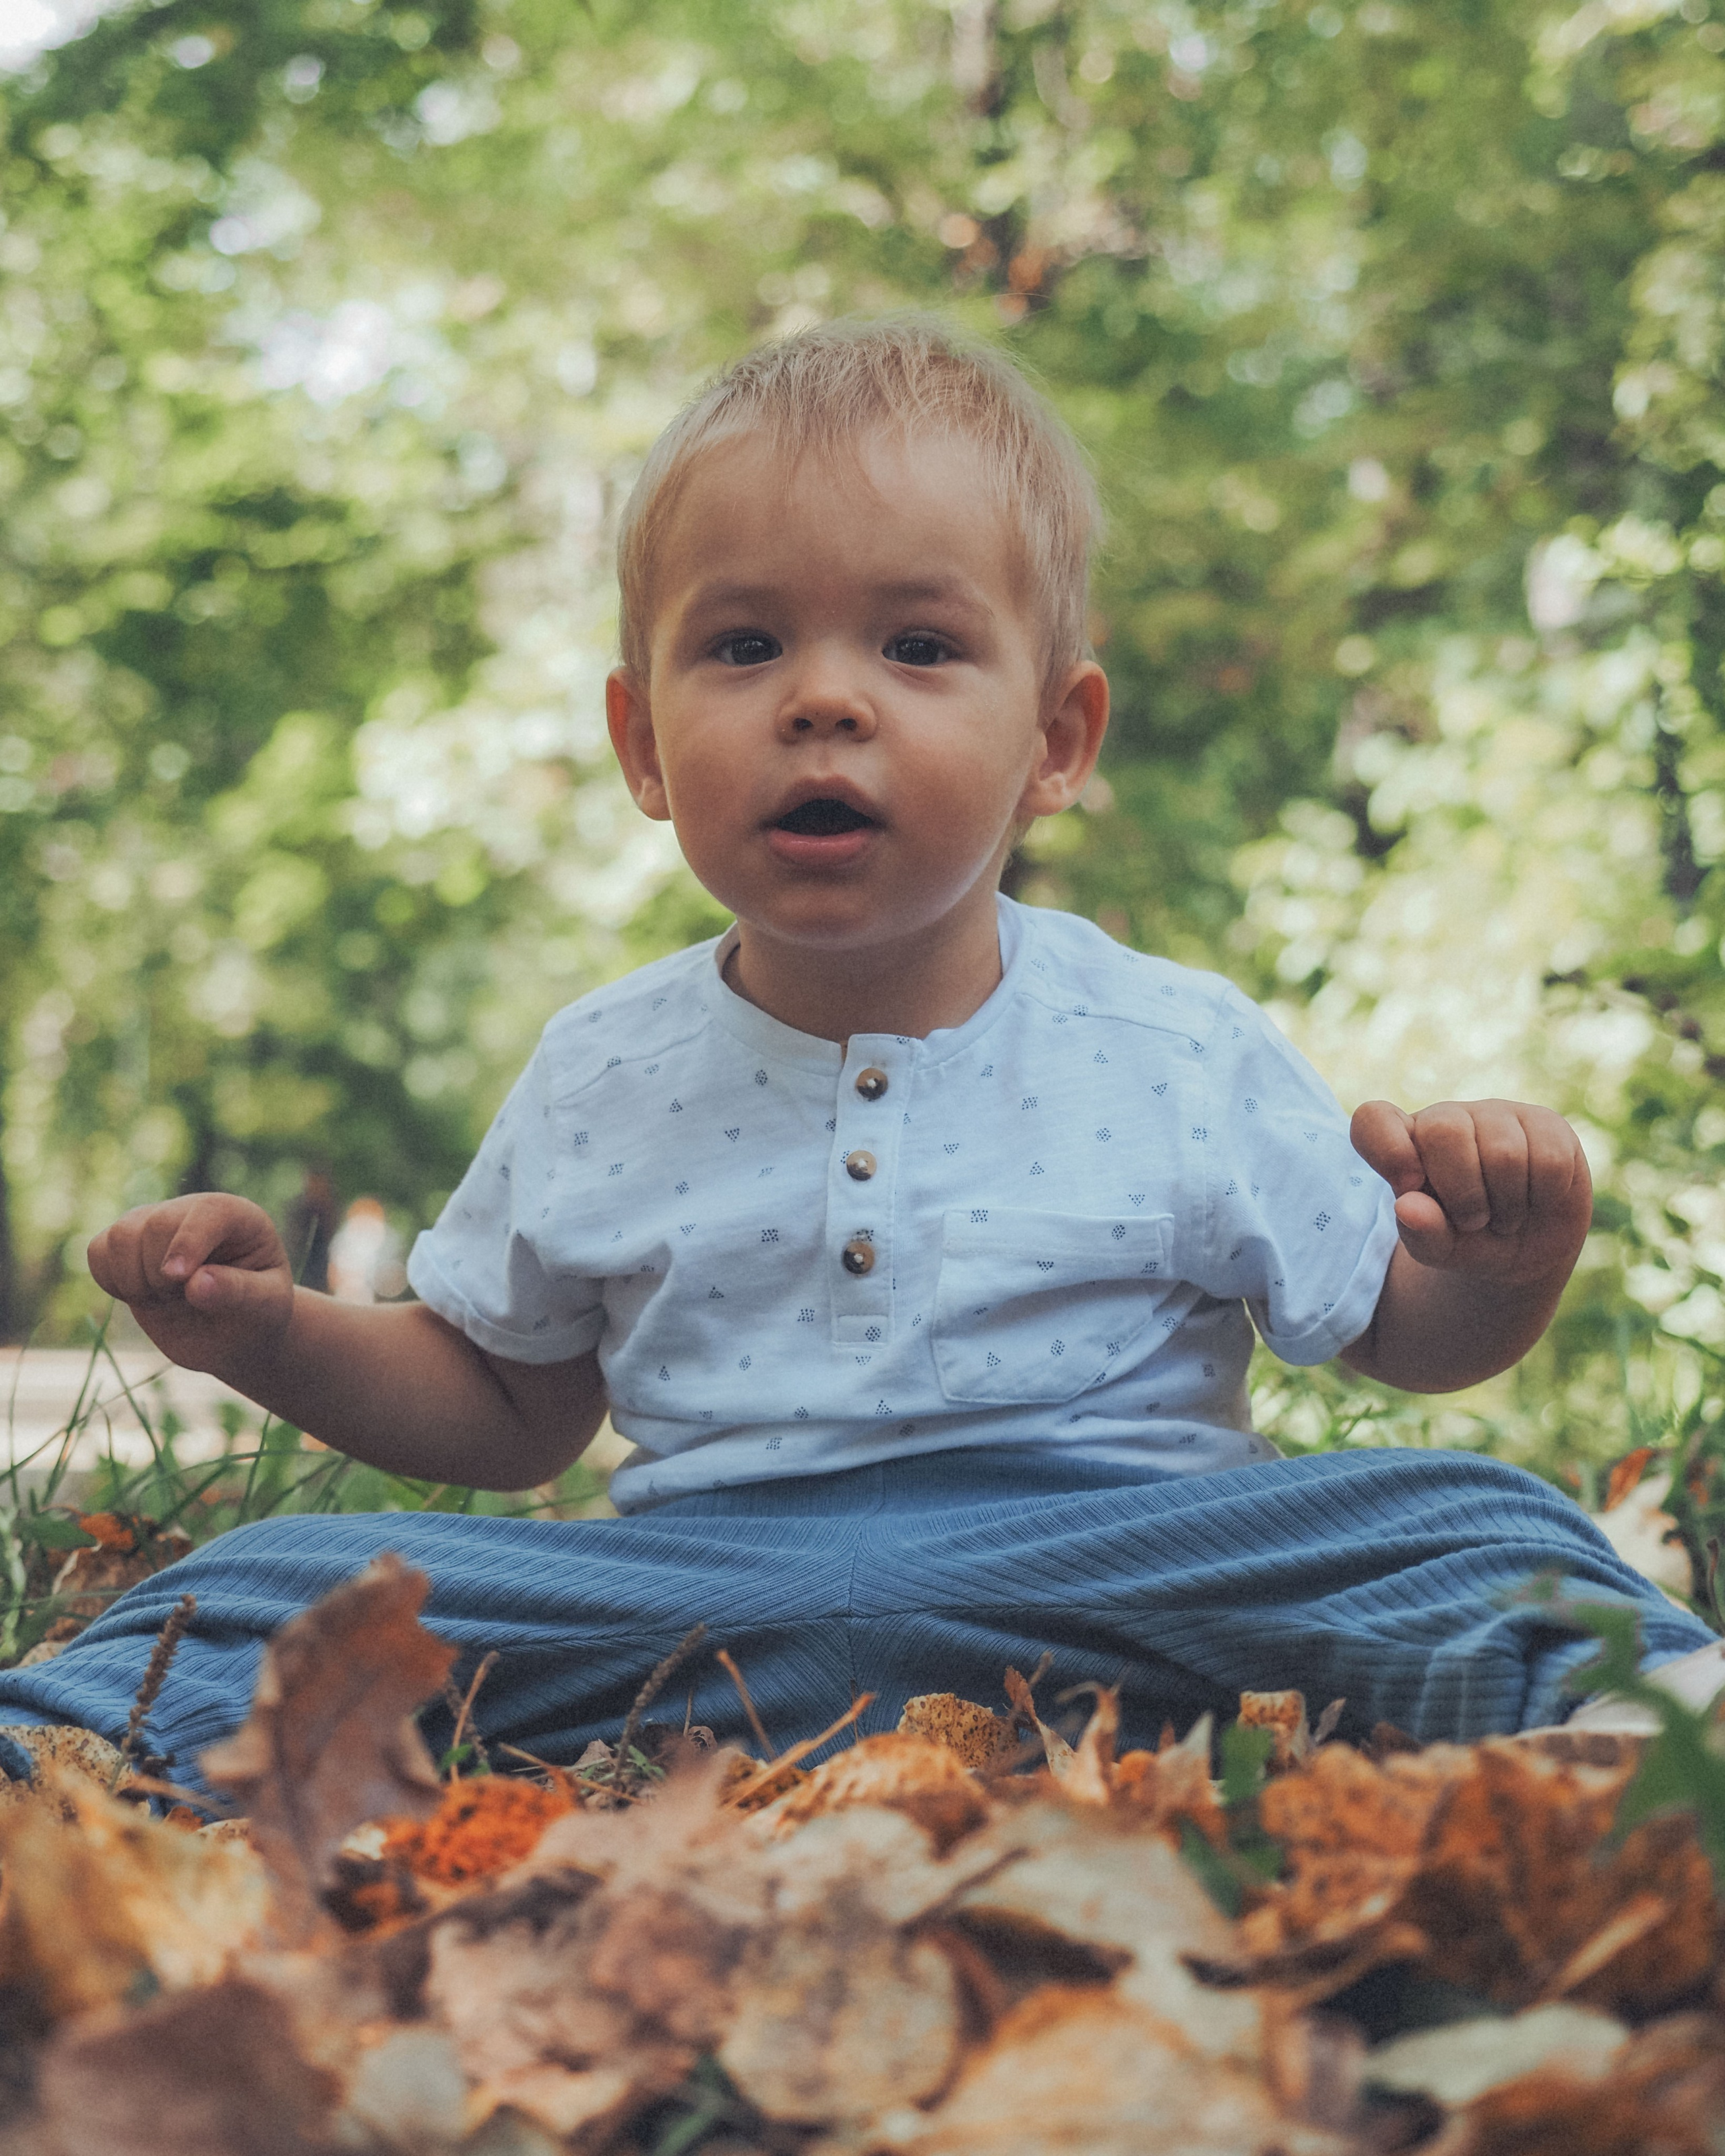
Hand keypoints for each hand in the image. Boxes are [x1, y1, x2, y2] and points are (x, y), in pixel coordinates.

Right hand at [87, 1194, 294, 1375]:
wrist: (230, 1330)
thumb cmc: (255, 1314)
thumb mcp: (264, 1307)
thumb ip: (237, 1293)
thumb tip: (196, 1284)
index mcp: (239, 1217)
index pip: (208, 1213)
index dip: (188, 1242)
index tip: (179, 1279)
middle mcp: (193, 1210)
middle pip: (155, 1225)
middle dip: (161, 1275)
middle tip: (185, 1301)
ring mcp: (155, 1223)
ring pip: (120, 1236)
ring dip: (134, 1280)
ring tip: (166, 1298)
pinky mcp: (127, 1243)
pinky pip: (98, 1251)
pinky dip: (110, 1280)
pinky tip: (140, 1295)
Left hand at [1350, 1099, 1591, 1283]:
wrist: (1524, 1250)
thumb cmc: (1466, 1242)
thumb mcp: (1438, 1250)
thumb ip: (1420, 1232)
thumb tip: (1408, 1206)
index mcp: (1404, 1142)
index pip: (1373, 1120)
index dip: (1388, 1150)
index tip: (1410, 1185)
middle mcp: (1447, 1119)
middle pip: (1444, 1130)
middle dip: (1463, 1194)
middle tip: (1473, 1221)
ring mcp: (1497, 1115)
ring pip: (1504, 1152)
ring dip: (1507, 1205)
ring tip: (1504, 1216)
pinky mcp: (1545, 1123)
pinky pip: (1550, 1159)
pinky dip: (1544, 1197)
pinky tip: (1537, 1200)